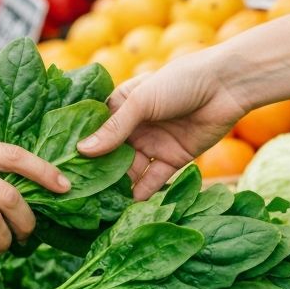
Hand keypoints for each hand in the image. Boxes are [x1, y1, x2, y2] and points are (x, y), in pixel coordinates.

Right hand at [78, 50, 245, 198]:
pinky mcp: (173, 159)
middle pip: (111, 154)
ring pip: (131, 170)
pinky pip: (154, 179)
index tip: (62, 168)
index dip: (82, 148)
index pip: (96, 130)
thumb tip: (82, 151)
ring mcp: (153, 143)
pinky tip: (129, 206)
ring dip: (119, 186)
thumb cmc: (179, 81)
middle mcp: (135, 126)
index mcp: (122, 105)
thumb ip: (114, 128)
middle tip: (79, 194)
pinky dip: (143, 193)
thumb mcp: (141, 101)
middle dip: (98, 173)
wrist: (226, 86)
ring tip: (101, 206)